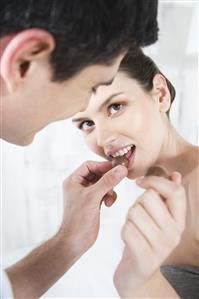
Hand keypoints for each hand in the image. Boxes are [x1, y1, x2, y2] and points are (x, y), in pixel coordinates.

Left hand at [59, 160, 126, 257]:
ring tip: (109, 198)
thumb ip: (108, 181)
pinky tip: (108, 204)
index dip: (103, 166)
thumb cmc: (79, 219)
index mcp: (73, 180)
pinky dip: (109, 196)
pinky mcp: (93, 203)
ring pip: (103, 183)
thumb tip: (121, 168)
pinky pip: (105, 193)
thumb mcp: (94, 196)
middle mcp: (79, 185)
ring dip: (110, 188)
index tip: (116, 168)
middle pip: (97, 173)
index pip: (89, 165)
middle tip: (118, 180)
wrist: (76, 241)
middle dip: (108, 178)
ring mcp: (86, 194)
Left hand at [114, 172, 185, 297]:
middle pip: (149, 197)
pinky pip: (127, 229)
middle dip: (136, 203)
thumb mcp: (158, 218)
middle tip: (137, 216)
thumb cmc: (145, 238)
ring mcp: (162, 247)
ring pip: (135, 212)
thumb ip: (166, 197)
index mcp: (180, 220)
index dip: (155, 181)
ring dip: (128, 218)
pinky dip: (123, 231)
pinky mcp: (146, 258)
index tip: (140, 182)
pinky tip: (129, 240)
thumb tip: (175, 174)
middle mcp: (175, 233)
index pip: (176, 191)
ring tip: (133, 228)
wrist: (137, 274)